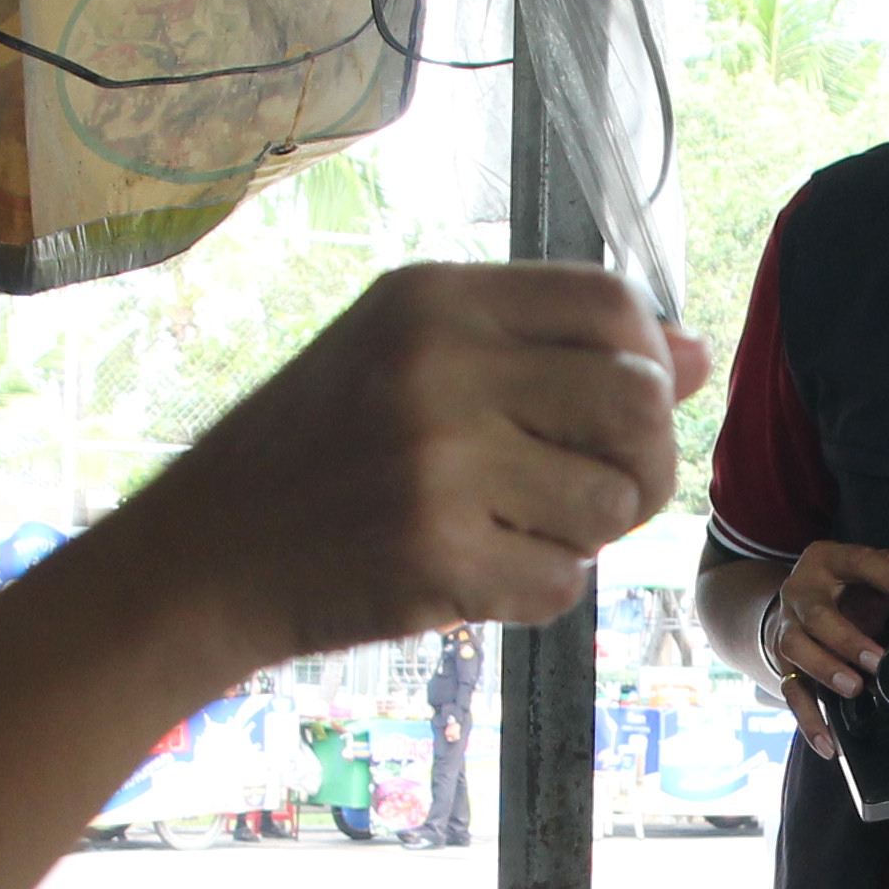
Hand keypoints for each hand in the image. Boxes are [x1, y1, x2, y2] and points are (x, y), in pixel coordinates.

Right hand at [115, 266, 698, 672]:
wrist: (201, 557)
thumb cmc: (320, 450)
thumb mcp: (411, 358)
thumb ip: (545, 349)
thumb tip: (688, 358)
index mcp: (434, 300)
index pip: (610, 305)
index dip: (647, 360)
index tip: (621, 405)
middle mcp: (439, 367)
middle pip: (637, 404)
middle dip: (640, 460)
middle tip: (594, 489)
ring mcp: (439, 465)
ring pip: (612, 503)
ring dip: (584, 532)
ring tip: (512, 527)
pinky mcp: (437, 558)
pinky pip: (564, 582)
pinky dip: (534, 589)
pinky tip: (471, 572)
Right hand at [764, 538, 888, 755]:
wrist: (796, 603)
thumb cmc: (848, 586)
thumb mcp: (866, 569)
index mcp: (826, 561)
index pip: (858, 561)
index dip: (887, 576)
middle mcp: (800, 593)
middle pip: (817, 615)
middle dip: (847, 639)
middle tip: (878, 661)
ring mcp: (787, 630)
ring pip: (797, 651)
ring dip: (825, 671)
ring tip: (854, 689)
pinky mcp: (784, 665)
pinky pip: (792, 693)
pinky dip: (809, 720)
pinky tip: (829, 745)